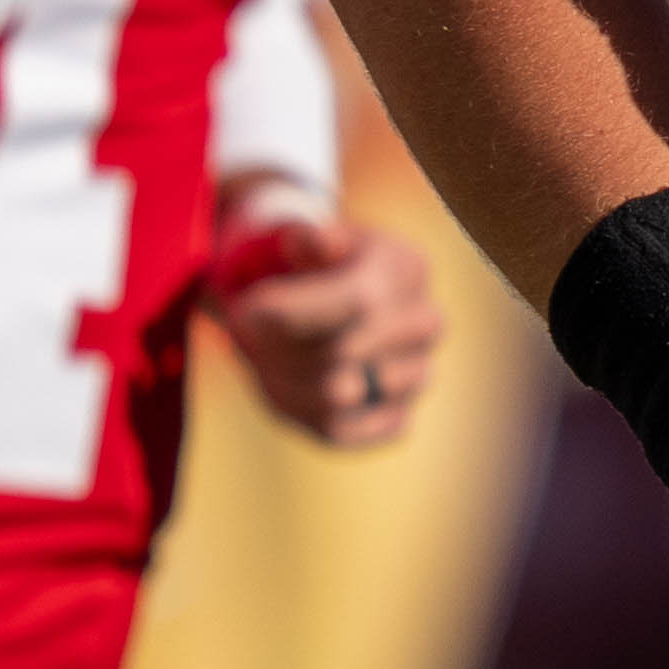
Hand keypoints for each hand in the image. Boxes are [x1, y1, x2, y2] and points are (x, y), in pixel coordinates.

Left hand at [210, 196, 440, 449]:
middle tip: (242, 333)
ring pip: (335, 397)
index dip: (293, 312)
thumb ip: (305, 238)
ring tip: (264, 356)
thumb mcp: (305, 237)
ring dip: (280, 380)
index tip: (244, 311)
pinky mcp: (396, 418)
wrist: (325, 304)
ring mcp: (418, 374)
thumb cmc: (310, 267)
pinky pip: (341, 431)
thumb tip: (306, 241)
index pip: (359, 302)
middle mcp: (426, 323)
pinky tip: (285, 385)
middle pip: (340, 352)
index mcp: (408, 267)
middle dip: (275, 346)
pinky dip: (299, 412)